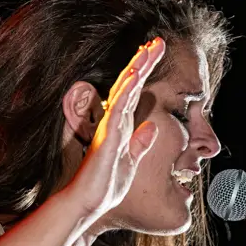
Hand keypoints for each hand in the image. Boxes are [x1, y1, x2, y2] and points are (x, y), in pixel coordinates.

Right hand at [69, 37, 165, 215]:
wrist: (88, 204)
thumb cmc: (105, 187)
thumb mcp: (131, 162)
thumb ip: (140, 143)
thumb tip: (152, 127)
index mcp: (121, 126)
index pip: (135, 93)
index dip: (144, 73)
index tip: (155, 54)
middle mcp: (114, 122)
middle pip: (130, 85)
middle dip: (144, 62)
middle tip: (157, 42)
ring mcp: (109, 127)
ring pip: (124, 90)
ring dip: (137, 68)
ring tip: (149, 49)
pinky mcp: (106, 137)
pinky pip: (117, 108)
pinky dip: (127, 90)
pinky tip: (135, 74)